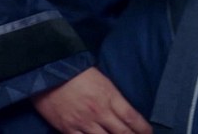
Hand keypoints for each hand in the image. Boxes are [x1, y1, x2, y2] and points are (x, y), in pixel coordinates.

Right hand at [32, 67, 151, 133]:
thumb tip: (123, 114)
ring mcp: (83, 122)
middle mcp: (99, 111)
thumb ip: (113, 98)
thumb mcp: (102, 81)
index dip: (143, 129)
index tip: (148, 133)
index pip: (132, 117)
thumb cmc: (77, 72)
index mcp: (109, 96)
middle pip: (122, 132)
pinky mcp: (67, 129)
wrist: (49, 70)